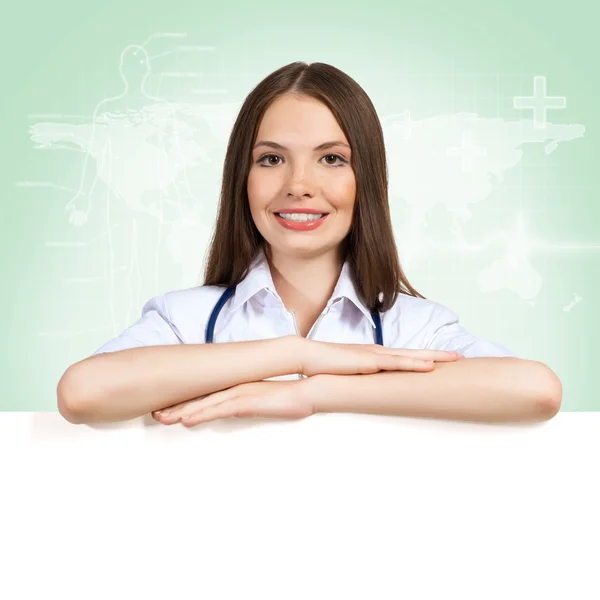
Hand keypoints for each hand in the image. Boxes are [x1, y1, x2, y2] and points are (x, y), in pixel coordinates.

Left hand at [151, 379, 311, 426]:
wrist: (307, 392)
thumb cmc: (287, 399)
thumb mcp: (262, 402)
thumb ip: (246, 404)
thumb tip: (235, 410)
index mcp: (236, 388)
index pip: (205, 395)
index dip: (184, 402)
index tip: (167, 409)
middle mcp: (233, 388)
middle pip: (199, 397)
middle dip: (175, 406)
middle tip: (154, 413)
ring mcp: (239, 393)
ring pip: (204, 403)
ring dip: (181, 411)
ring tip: (161, 417)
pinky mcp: (246, 401)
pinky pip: (219, 409)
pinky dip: (201, 414)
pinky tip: (187, 420)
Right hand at [300, 339, 459, 376]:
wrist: (309, 356)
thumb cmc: (326, 366)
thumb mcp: (347, 375)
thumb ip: (359, 381)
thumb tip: (367, 390)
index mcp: (375, 356)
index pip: (404, 356)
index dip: (423, 357)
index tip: (441, 360)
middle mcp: (379, 353)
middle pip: (414, 353)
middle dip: (437, 354)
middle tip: (458, 356)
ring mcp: (376, 355)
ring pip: (411, 356)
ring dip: (433, 356)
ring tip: (453, 358)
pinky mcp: (371, 362)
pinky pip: (398, 363)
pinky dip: (416, 363)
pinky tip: (430, 365)